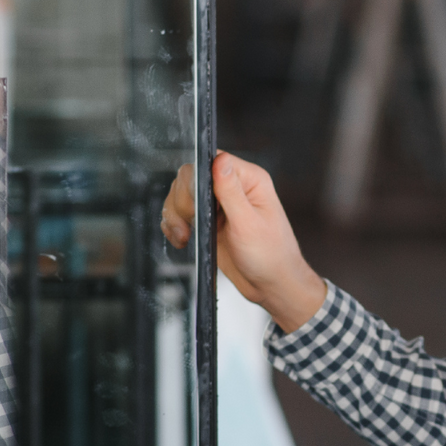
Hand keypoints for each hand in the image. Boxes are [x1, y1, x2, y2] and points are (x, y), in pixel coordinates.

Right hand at [161, 152, 326, 331]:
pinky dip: (174, 225)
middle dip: (183, 201)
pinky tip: (182, 238)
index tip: (197, 205)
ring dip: (175, 215)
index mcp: (250, 180)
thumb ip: (231, 192)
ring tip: (184, 236)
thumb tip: (219, 161)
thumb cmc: (271, 257)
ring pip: (181, 194)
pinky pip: (180, 213)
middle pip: (191, 177)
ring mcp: (219, 205)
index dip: (197, 181)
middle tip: (191, 224)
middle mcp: (234, 188)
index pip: (212, 161)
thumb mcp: (249, 224)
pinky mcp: (209, 221)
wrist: (271, 285)